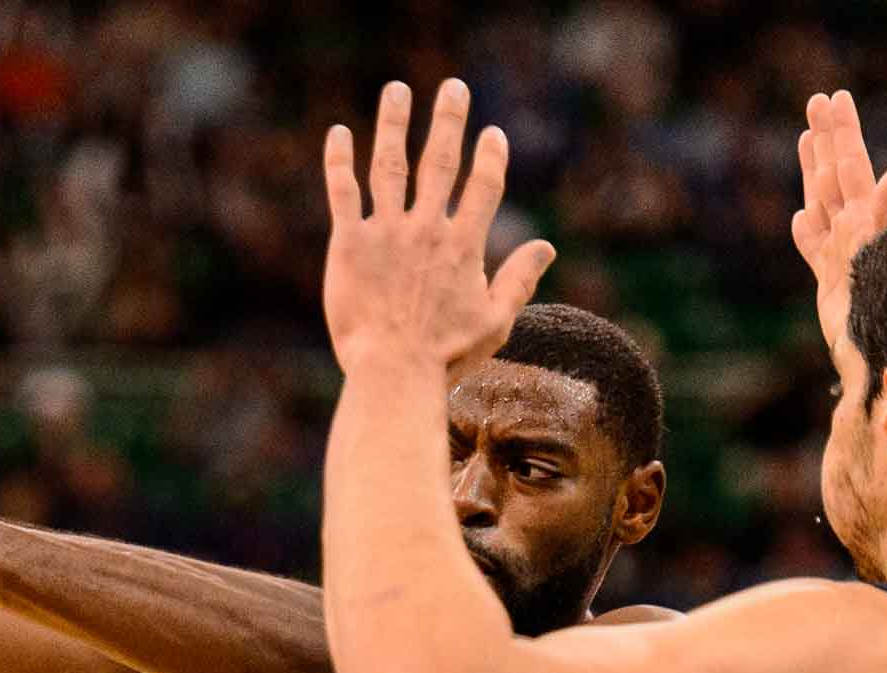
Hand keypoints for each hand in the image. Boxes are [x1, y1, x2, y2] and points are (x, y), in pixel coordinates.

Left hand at [322, 79, 554, 375]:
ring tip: (397, 91)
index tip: (491, 133)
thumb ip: (519, 280)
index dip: (489, 157)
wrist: (393, 371)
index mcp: (463, 245)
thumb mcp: (495, 322)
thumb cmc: (446, 356)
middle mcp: (426, 228)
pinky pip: (343, 193)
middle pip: (440, 162)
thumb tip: (547, 247)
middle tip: (452, 87)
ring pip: (390, 165)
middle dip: (448, 121)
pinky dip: (339, 161)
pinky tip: (339, 133)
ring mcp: (386, 232)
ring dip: (394, 124)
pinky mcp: (349, 244)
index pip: (482, 186)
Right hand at [791, 90, 886, 351]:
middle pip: (836, 174)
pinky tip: (801, 218)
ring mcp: (841, 254)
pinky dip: (807, 232)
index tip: (835, 100)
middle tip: (819, 100)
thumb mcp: (885, 254)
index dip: (842, 134)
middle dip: (829, 136)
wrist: (882, 354)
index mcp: (863, 220)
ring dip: (815, 171)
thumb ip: (886, 213)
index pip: (850, 166)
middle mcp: (853, 231)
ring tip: (808, 139)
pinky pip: (815, 248)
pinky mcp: (833, 282)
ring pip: (823, 202)